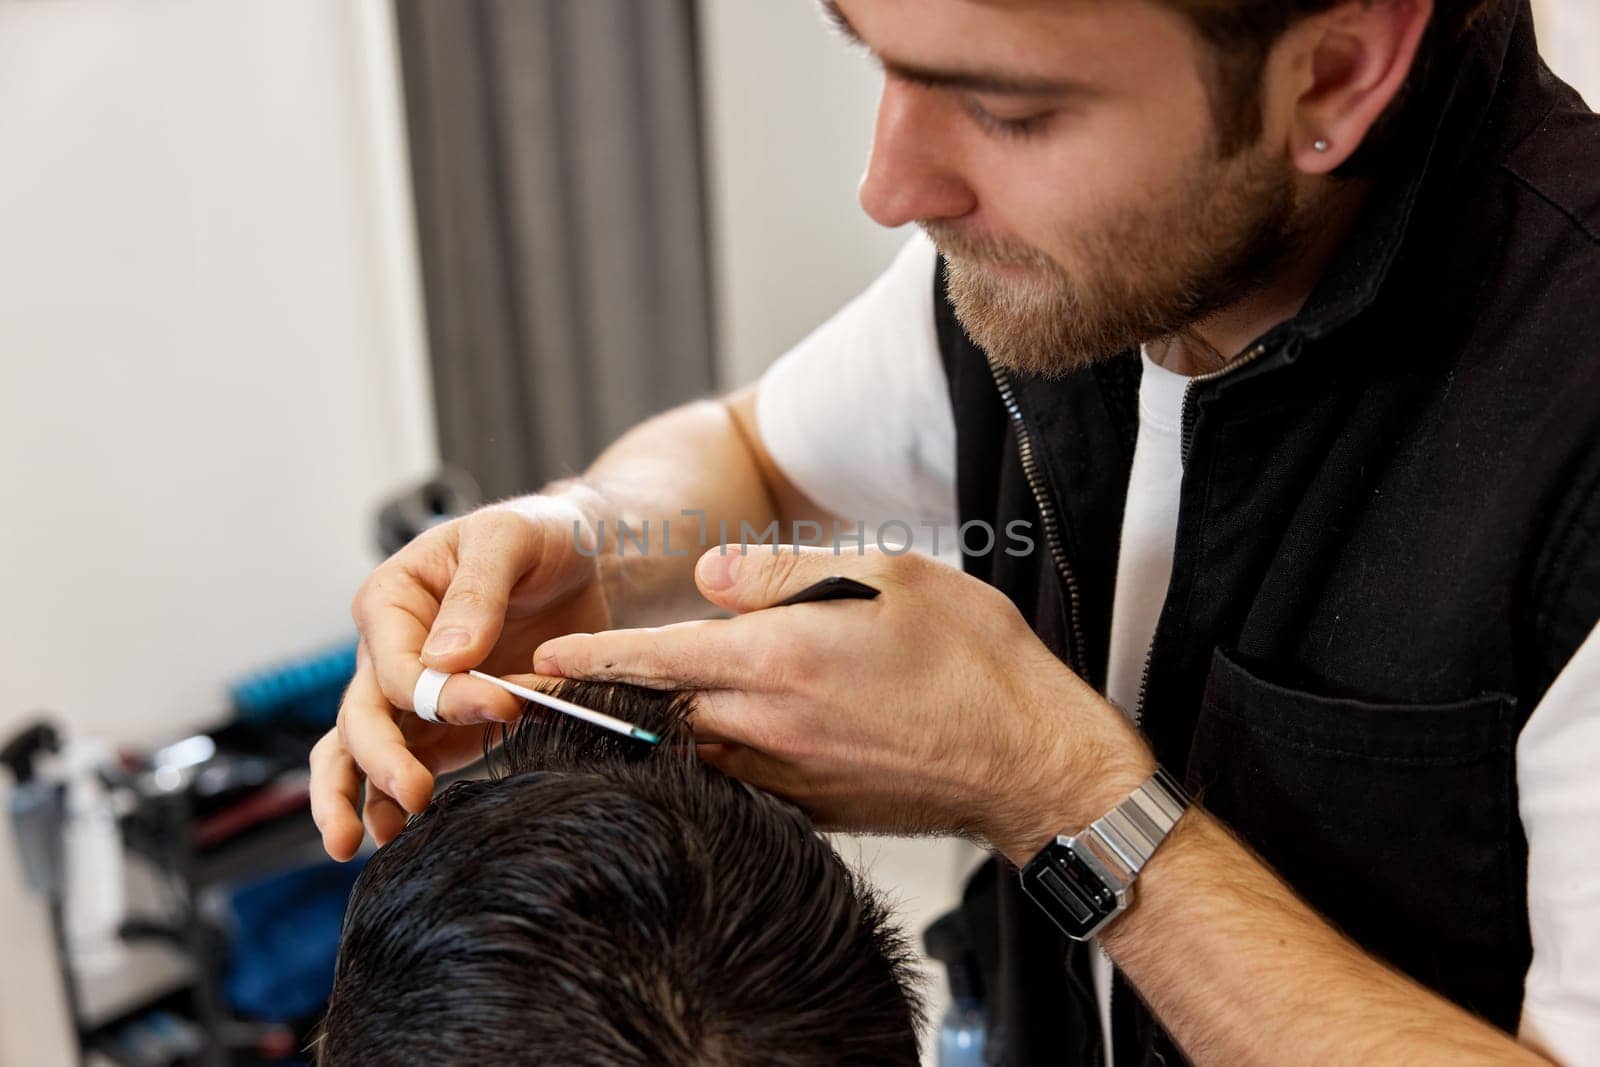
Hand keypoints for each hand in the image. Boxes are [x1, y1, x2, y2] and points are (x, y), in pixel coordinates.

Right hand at [311, 495, 609, 858]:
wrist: (578, 559)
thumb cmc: (538, 536)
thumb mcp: (508, 539)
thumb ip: (477, 592)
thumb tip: (445, 659)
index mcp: (391, 599)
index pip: (393, 664)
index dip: (437, 694)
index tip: (500, 701)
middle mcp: (389, 650)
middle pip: (362, 716)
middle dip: (382, 759)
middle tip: (416, 795)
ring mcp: (412, 696)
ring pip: (357, 751)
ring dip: (354, 797)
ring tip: (358, 845)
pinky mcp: (443, 727)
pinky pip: (409, 764)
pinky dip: (392, 802)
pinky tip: (395, 837)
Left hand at [531, 546, 1153, 860]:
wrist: (1033, 761)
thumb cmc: (973, 657)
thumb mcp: (889, 574)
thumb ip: (781, 572)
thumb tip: (706, 575)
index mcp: (780, 661)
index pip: (656, 659)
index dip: (593, 659)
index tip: (542, 661)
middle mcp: (771, 728)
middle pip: (659, 715)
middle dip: (605, 701)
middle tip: (556, 688)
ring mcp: (791, 778)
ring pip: (693, 754)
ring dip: (649, 738)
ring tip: (614, 718)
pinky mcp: (815, 810)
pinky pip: (739, 784)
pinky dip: (708, 762)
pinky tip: (707, 747)